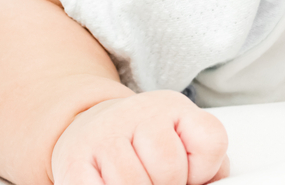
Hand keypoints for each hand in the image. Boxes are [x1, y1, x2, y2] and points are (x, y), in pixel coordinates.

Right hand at [51, 90, 229, 184]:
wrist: (90, 130)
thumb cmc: (144, 145)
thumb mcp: (183, 144)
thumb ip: (208, 166)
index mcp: (174, 107)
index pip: (210, 141)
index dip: (203, 169)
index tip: (189, 172)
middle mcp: (139, 112)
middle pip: (170, 169)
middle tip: (155, 179)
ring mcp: (104, 134)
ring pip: (133, 184)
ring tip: (135, 181)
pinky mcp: (74, 159)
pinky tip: (110, 183)